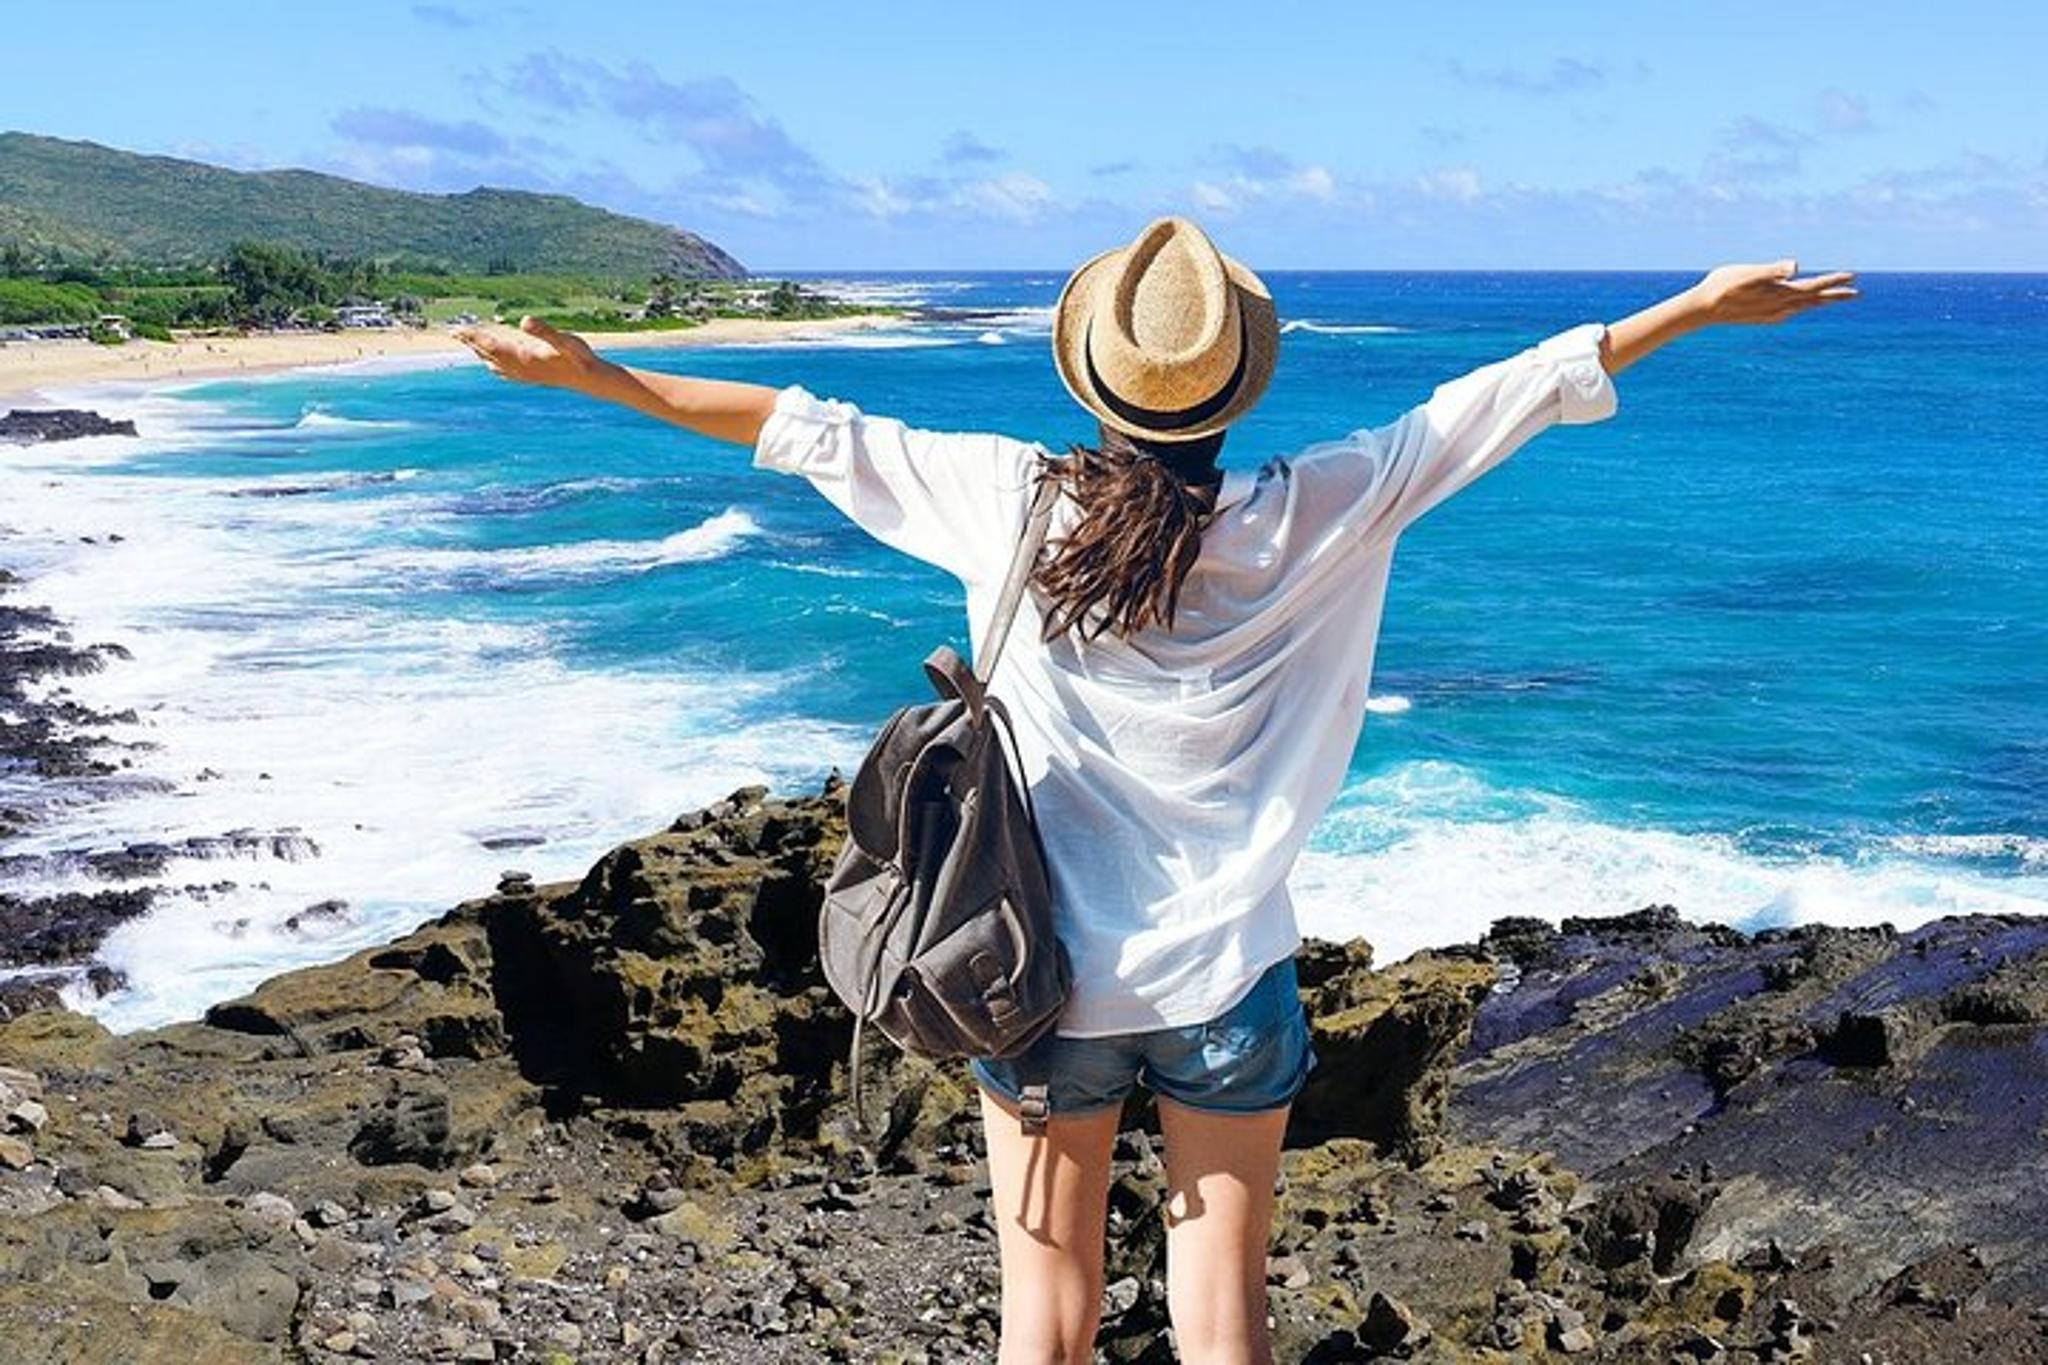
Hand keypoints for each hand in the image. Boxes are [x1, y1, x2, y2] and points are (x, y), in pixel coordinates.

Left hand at [453, 315, 602, 388]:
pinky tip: (491, 363)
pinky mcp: (531, 377)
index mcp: (523, 357)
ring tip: (468, 342)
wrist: (590, 380)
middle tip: (453, 331)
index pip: (491, 346)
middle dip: (471, 342)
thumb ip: (545, 330)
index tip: (457, 329)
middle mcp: (520, 368)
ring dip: (479, 352)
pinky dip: (493, 364)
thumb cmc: (579, 357)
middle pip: (488, 354)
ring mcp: (525, 374)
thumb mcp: (565, 340)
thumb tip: (525, 320)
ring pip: (494, 363)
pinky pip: (504, 371)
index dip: (473, 337)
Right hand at [1689, 260, 1858, 324]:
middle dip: (1834, 295)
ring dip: (1819, 302)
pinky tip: (1798, 307)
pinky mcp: (1762, 318)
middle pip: (1813, 300)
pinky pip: (1789, 313)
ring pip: (1802, 307)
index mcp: (1779, 294)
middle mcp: (1779, 307)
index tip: (1852, 276)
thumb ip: (1773, 270)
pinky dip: (1801, 308)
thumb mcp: (1748, 273)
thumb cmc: (1722, 286)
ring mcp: (1771, 315)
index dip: (1833, 281)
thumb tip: (1796, 267)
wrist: (1701, 310)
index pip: (1813, 287)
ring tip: (1831, 299)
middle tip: (1855, 293)